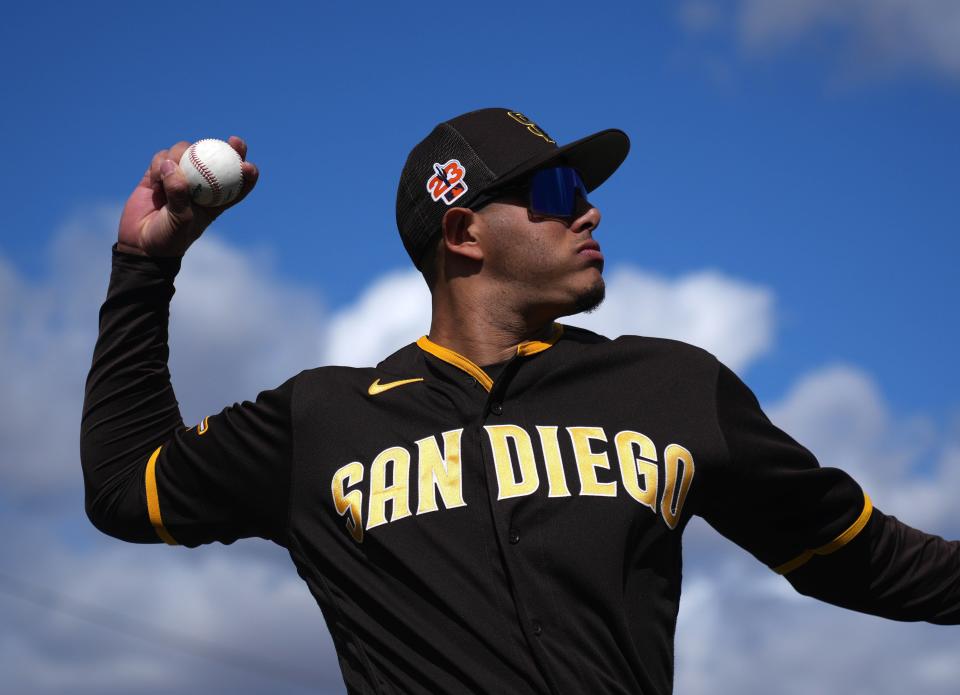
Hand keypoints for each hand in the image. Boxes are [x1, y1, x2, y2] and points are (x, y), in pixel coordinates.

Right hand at [117, 136, 258, 256]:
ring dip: (180, 155)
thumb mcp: (180, 220)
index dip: (247, 172)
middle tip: (233, 141)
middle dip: (230, 148)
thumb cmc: (170, 238)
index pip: (237, 184)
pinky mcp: (158, 173)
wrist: (141, 243)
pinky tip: (155, 180)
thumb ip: (179, 194)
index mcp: (215, 200)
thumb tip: (173, 165)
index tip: (248, 165)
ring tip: (167, 176)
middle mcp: (200, 185)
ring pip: (186, 151)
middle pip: (218, 159)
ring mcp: (179, 176)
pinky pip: (162, 157)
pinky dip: (159, 163)